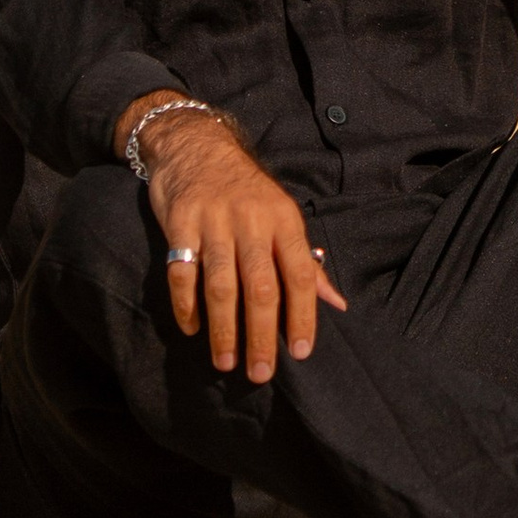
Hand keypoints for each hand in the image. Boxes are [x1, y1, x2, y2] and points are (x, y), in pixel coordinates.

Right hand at [132, 105, 346, 382]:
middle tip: (261, 373)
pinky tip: (192, 329)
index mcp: (283, 219)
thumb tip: (338, 304)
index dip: (303, 315)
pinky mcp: (180, 222)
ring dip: (224, 328)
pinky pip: (182, 271)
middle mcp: (251, 220)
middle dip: (262, 333)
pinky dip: (186, 305)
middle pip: (260, 285)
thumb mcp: (282, 216)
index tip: (301, 353)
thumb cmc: (247, 191)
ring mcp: (214, 220)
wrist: (197, 145)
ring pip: (221, 283)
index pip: (301, 273)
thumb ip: (306, 262)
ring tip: (226, 362)